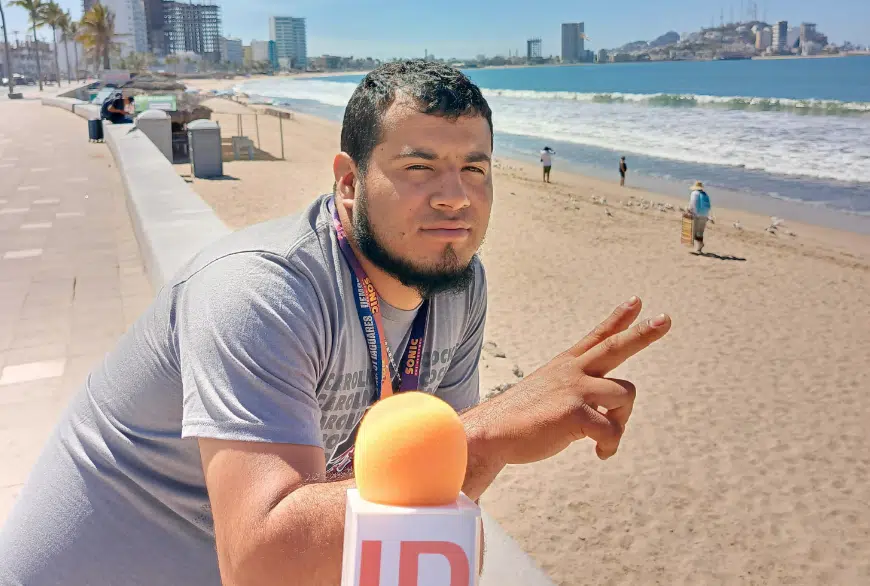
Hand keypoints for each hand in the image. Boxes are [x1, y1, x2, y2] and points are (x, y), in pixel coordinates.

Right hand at [477, 298, 670, 463]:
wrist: (492, 433)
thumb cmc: (518, 422)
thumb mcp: (546, 397)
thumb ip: (574, 397)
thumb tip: (602, 414)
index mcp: (565, 366)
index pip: (597, 336)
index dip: (618, 319)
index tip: (637, 302)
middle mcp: (573, 371)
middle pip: (616, 346)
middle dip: (643, 334)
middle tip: (666, 319)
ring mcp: (574, 389)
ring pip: (626, 395)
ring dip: (622, 422)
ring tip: (605, 440)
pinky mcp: (575, 412)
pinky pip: (612, 430)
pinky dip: (610, 445)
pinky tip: (601, 454)